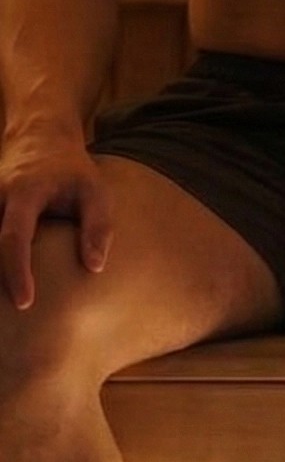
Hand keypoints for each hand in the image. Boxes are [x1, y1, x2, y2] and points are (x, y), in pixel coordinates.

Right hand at [0, 132, 112, 308]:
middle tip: (6, 323)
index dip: (17, 272)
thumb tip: (94, 268)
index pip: (13, 238)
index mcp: (23, 194)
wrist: (39, 137)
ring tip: (3, 317)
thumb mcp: (96, 192)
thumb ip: (97, 228)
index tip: (24, 303)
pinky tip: (1, 289)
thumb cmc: (74, 171)